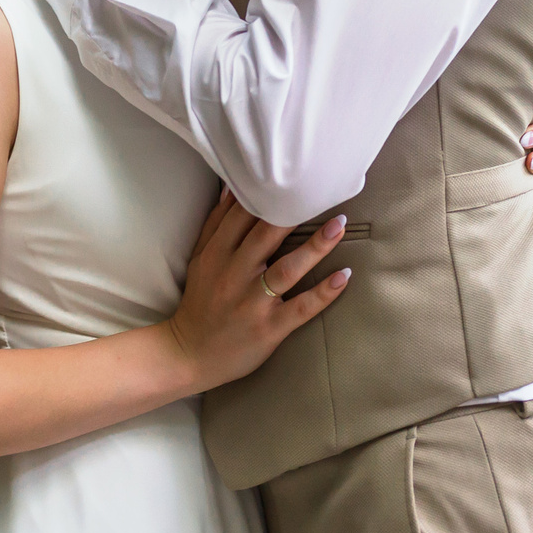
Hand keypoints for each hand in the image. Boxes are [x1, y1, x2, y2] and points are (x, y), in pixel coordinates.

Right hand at [162, 192, 351, 392]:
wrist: (189, 354)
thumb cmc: (199, 301)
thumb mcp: (200, 259)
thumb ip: (216, 224)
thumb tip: (233, 187)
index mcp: (217, 254)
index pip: (243, 217)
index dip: (267, 196)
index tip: (293, 178)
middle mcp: (235, 275)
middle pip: (266, 237)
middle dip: (294, 214)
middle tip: (321, 193)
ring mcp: (253, 302)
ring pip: (287, 269)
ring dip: (315, 247)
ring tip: (338, 226)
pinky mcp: (269, 328)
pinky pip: (300, 307)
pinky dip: (323, 292)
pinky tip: (343, 276)